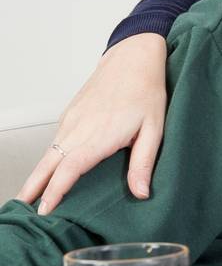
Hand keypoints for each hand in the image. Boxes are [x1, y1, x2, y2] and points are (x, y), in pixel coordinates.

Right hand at [18, 33, 167, 214]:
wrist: (134, 56)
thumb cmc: (146, 89)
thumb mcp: (154, 128)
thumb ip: (143, 162)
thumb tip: (140, 193)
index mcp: (99, 134)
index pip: (69, 168)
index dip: (55, 191)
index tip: (44, 209)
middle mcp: (79, 127)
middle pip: (48, 163)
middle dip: (34, 188)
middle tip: (23, 209)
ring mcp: (72, 119)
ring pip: (48, 152)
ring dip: (37, 175)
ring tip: (30, 197)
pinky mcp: (70, 113)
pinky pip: (55, 140)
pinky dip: (47, 158)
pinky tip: (48, 170)